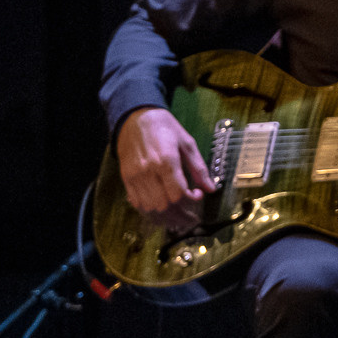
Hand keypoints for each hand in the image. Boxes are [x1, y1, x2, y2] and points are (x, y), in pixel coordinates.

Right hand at [116, 107, 210, 231]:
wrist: (136, 118)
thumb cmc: (164, 128)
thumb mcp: (187, 143)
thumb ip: (199, 168)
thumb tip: (211, 189)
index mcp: (166, 161)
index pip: (177, 193)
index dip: (190, 201)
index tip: (197, 196)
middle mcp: (148, 171)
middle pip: (163, 205)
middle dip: (180, 215)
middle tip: (191, 218)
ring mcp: (135, 176)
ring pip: (149, 208)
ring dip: (165, 217)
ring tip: (178, 219)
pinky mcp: (126, 179)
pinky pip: (137, 203)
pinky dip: (150, 211)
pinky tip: (161, 211)